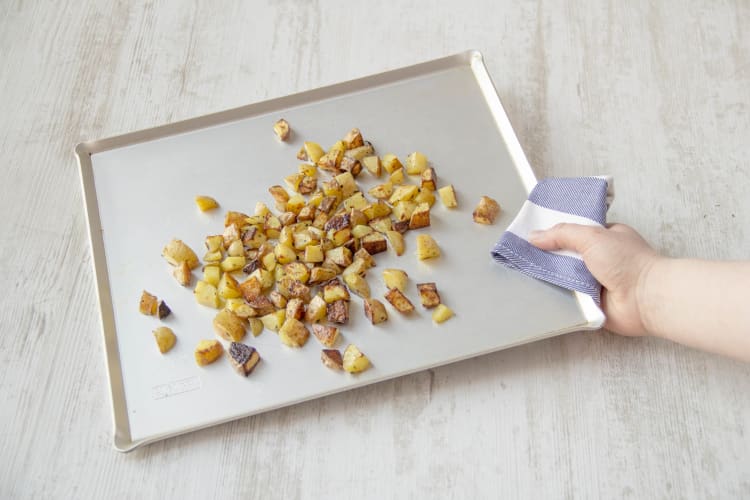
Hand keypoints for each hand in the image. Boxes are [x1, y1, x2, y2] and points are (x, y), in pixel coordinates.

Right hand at [529, 223, 659, 335]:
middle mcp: (600, 259)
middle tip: (523, 255)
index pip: (573, 232)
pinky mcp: (590, 303)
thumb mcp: (592, 236)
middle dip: (549, 256)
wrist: (645, 298)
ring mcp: (595, 282)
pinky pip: (567, 298)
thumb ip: (562, 233)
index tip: (531, 234)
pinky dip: (557, 296)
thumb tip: (535, 236)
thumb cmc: (629, 262)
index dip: (553, 233)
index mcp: (605, 238)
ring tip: (525, 273)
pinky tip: (540, 292)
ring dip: (552, 277)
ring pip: (564, 277)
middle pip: (565, 255)